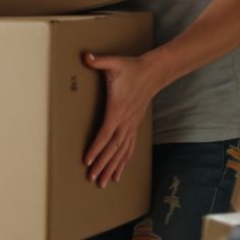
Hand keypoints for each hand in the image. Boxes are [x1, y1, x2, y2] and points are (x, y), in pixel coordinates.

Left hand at [82, 52, 160, 187]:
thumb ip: (99, 61)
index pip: (105, 134)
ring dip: (113, 168)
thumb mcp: (114, 62)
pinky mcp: (135, 125)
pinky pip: (129, 148)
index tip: (87, 161)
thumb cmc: (131, 68)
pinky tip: (119, 173)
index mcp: (117, 110)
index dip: (96, 149)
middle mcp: (125, 122)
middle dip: (103, 165)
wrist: (154, 72)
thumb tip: (86, 56)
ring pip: (122, 152)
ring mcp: (132, 125)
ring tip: (104, 182)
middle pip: (113, 149)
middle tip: (93, 179)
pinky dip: (123, 162)